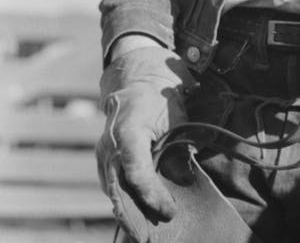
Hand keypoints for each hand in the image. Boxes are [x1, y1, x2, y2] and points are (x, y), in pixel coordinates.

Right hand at [96, 43, 195, 229]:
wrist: (135, 83)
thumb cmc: (158, 100)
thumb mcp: (174, 119)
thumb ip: (178, 149)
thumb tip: (184, 180)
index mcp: (128, 131)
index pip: (136, 171)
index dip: (152, 195)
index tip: (169, 210)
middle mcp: (109, 146)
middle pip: (118, 189)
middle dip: (134, 215)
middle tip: (150, 237)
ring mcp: (103, 155)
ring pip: (113, 191)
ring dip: (129, 213)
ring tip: (147, 234)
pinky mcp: (104, 163)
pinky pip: (113, 187)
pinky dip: (125, 203)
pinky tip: (140, 218)